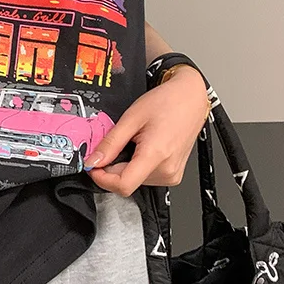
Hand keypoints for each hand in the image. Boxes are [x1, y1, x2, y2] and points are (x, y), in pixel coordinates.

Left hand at [84, 66, 208, 196]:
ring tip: (133, 141)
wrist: (190, 99)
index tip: (92, 165)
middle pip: (127, 181)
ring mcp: (172, 175)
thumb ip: (110, 143)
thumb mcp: (130, 118)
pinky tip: (141, 147)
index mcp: (156, 155)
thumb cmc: (166, 103)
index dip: (102, 178)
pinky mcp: (173, 174)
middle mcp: (166, 171)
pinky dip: (136, 164)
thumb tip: (93, 161)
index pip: (123, 185)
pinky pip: (145, 175)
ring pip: (134, 179)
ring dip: (124, 164)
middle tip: (113, 144)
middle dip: (111, 166)